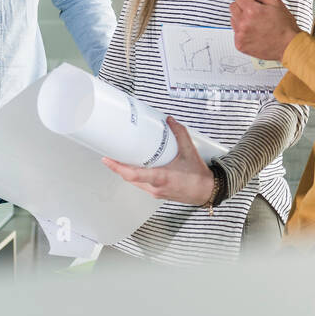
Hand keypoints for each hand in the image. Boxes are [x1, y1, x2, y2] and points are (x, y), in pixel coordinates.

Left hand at [101, 117, 215, 205]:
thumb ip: (180, 134)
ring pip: (135, 183)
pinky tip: (140, 169)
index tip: (107, 159)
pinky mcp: (158, 194)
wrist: (207, 191)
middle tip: (111, 155)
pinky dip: (137, 177)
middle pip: (129, 178)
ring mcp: (156, 192)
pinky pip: (143, 185)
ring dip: (128, 173)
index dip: (117, 167)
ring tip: (123, 160)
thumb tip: (170, 121)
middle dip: (119, 167)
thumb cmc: (199, 177)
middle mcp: (155, 187)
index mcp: (161, 177)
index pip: (132, 174)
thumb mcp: (190, 151)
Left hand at [229, 0, 298, 61]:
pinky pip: (235, 32)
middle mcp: (243, 23)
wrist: (288, 45)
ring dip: (242, 20)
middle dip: (243, 8)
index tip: (257, 4)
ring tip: (257, 24)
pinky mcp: (239, 44)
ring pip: (233, 19)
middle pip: (233, 7)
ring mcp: (240, 35)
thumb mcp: (274, 1)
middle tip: (258, 14)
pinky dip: (243, 32)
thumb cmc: (284, 25)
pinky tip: (255, 33)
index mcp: (251, 10)